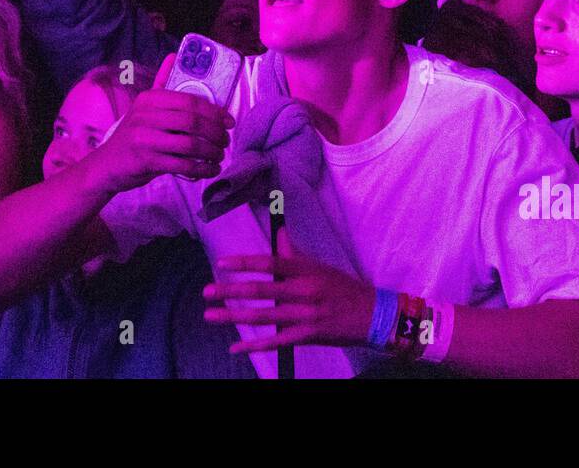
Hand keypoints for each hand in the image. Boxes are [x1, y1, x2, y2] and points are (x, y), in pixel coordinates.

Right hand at [90, 54, 232, 193]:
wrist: (106, 165)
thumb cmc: (133, 135)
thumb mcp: (144, 108)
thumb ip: (161, 84)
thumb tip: (174, 55)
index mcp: (149, 99)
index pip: (189, 101)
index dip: (214, 111)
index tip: (228, 121)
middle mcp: (145, 116)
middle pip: (192, 122)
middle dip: (215, 132)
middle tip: (225, 140)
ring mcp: (144, 138)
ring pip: (190, 144)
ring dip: (211, 151)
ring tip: (219, 155)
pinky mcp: (146, 161)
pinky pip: (182, 165)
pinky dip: (201, 169)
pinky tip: (210, 170)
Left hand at [202, 232, 374, 353]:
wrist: (371, 314)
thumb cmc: (341, 287)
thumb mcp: (317, 266)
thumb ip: (292, 253)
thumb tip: (277, 232)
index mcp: (305, 270)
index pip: (270, 263)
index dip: (245, 263)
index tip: (222, 263)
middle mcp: (303, 291)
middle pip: (261, 290)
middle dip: (230, 291)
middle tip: (207, 292)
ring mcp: (305, 316)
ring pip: (264, 316)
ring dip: (234, 317)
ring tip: (211, 315)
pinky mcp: (307, 336)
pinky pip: (276, 341)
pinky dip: (254, 345)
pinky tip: (236, 347)